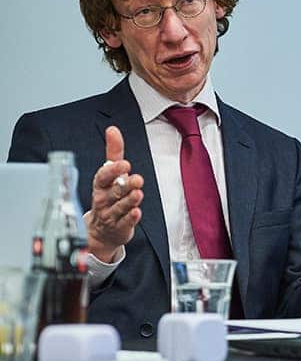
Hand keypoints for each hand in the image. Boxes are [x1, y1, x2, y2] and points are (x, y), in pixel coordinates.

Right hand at [86, 126, 143, 261]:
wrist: (102, 230)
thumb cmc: (108, 197)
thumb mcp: (110, 173)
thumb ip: (113, 152)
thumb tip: (113, 130)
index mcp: (101, 185)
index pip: (103, 176)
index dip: (112, 171)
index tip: (124, 164)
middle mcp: (104, 199)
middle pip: (113, 191)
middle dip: (124, 185)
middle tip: (137, 179)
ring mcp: (111, 214)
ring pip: (119, 207)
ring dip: (129, 200)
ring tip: (138, 193)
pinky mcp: (120, 227)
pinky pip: (124, 222)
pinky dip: (130, 218)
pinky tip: (136, 212)